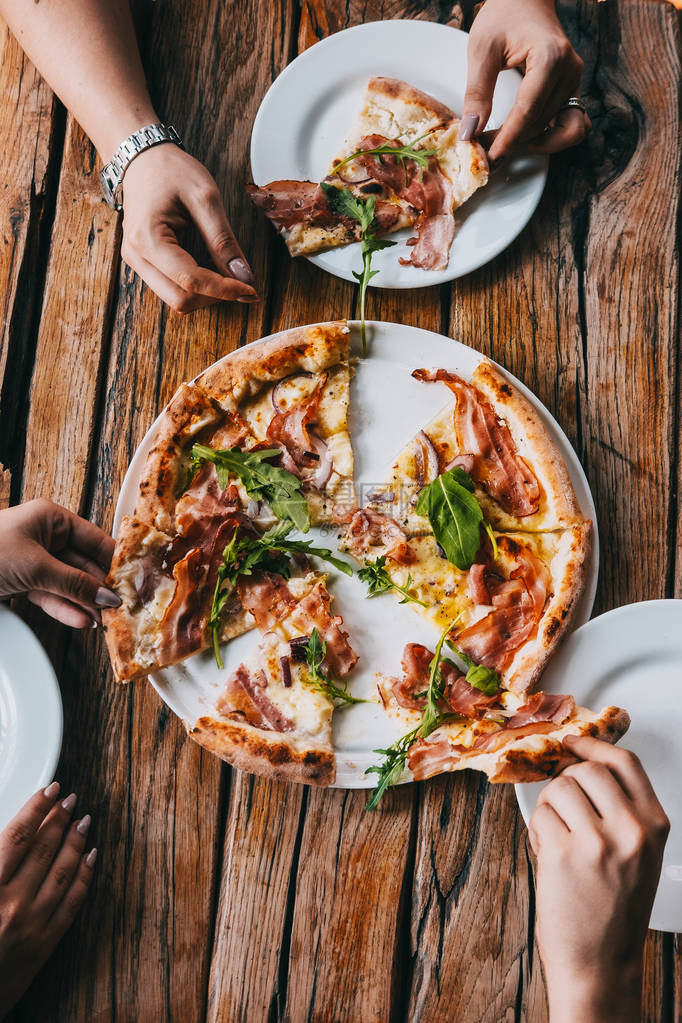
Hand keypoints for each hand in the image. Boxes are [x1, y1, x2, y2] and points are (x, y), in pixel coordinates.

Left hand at [0, 499, 118, 627]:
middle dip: (101, 588)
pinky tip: (81, 620)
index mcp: (51, 519)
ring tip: (104, 619)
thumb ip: (73, 583)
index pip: (94, 540)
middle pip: (84, 565)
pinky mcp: (22, 583)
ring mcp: (34, 562)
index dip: (115, 560)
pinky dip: (65, 609)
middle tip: (121, 607)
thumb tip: (106, 597)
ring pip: (68, 584)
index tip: (133, 580)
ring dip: (85, 603)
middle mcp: (45, 538)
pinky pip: (51, 596)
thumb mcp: (35, 566)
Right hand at [0, 783, 95, 1016]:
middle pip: (44, 849)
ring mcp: (30, 926)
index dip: (38, 808)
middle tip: (72, 799)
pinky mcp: (43, 947)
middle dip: (60, 819)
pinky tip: (90, 858)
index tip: (51, 789)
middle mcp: (10, 904)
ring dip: (76, 841)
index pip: (18, 836)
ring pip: (63, 872)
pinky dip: (84, 877)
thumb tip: (7, 835)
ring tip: (84, 821)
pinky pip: (71, 905)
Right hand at [120, 144, 258, 312]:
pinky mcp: (142, 263)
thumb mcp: (205, 198)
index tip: (251, 289)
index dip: (224, 290)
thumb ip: (224, 240)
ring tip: (227, 275)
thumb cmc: (171, 171)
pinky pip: (171, 288)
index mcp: (148, 238)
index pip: (191, 280)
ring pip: (176, 299)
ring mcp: (136, 262)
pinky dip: (195, 287)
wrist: (142, 159)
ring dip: (205, 295)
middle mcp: (136, 256)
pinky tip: (211, 271)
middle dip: (215, 296)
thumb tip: (243, 276)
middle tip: (242, 284)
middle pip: (181, 300)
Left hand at [459, 0, 589, 161]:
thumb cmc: (503, 15)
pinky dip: (555, 138)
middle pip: (541, 122)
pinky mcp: (573, 88)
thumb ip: (477, 92)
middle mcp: (569, 70)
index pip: (529, 110)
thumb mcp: (482, 49)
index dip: (509, 138)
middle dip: (514, 141)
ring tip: (505, 142)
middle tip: (486, 148)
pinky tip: (531, 139)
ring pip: (559, 129)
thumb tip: (470, 132)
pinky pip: (574, 124)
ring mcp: (575, 80)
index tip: (491, 156)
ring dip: (532, 142)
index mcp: (550, 57)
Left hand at [528, 736, 668, 1022]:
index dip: (594, 746)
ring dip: (549, 807)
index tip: (573, 741)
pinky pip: (540, 815)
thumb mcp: (638, 855)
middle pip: (586, 771)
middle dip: (565, 783)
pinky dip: (537, 830)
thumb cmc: (614, 911)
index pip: (625, 764)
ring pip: (558, 789)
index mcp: (654, 827)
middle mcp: (631, 831)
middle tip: (562, 808)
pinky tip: (548, 854)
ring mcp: (597, 841)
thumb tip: (583, 766)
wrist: (599, 964)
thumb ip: (621, 811)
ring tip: (557, 838)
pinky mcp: (563, 853)